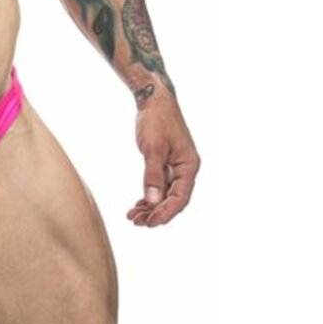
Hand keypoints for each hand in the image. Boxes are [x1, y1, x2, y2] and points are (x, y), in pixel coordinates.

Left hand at [128, 92, 200, 226]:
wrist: (154, 100)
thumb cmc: (156, 120)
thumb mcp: (153, 148)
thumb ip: (153, 175)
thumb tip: (153, 202)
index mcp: (189, 166)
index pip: (180, 198)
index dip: (166, 213)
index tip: (150, 223)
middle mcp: (186, 169)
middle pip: (174, 200)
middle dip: (156, 213)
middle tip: (136, 222)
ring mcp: (176, 167)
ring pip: (166, 195)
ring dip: (151, 207)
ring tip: (133, 216)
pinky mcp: (166, 164)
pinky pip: (161, 186)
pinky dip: (150, 196)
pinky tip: (138, 205)